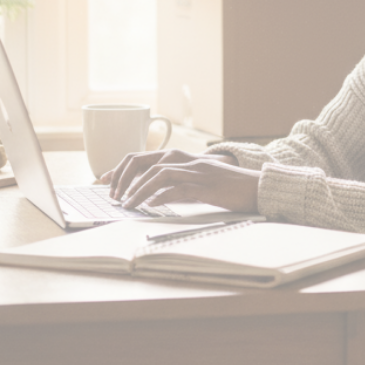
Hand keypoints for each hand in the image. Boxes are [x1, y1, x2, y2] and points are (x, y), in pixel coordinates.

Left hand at [100, 149, 238, 199]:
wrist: (258, 187)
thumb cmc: (230, 187)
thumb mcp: (199, 183)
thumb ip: (177, 185)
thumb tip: (154, 197)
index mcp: (183, 158)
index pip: (144, 157)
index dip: (121, 168)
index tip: (106, 182)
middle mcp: (187, 161)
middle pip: (146, 162)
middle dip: (124, 179)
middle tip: (115, 197)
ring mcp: (197, 172)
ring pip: (158, 174)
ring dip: (139, 190)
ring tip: (128, 205)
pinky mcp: (207, 186)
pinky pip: (178, 188)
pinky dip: (161, 196)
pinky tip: (151, 206)